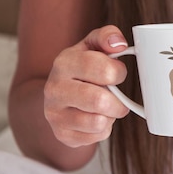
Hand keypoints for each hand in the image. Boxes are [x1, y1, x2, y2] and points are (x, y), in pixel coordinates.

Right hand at [44, 25, 130, 147]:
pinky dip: (103, 130)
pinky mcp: (62, 134)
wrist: (58, 95)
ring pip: (98, 122)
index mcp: (64, 63)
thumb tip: (118, 43)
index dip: (118, 73)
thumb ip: (107, 36)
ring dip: (111, 116)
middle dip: (118, 101)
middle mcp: (54, 89)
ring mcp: (55, 114)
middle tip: (117, 97)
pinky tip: (95, 118)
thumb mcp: (93, 46)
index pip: (103, 70)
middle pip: (99, 100)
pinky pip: (95, 137)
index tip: (117, 74)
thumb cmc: (83, 68)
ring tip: (105, 107)